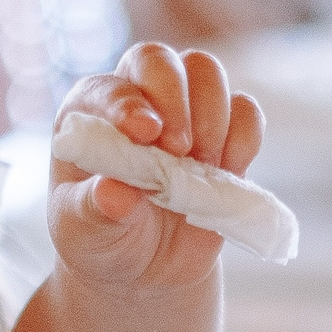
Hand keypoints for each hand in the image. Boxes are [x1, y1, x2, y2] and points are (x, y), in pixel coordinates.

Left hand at [49, 43, 265, 298]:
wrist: (144, 270)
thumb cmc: (102, 240)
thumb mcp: (86, 234)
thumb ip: (95, 210)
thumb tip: (115, 194)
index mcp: (90, 115)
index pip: (108, 89)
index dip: (128, 104)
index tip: (146, 134)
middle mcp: (137, 100)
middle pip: (158, 61)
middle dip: (175, 99)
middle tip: (180, 150)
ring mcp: (184, 113)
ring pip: (205, 72)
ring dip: (212, 115)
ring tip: (202, 165)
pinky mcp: (224, 136)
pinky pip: (245, 111)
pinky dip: (245, 135)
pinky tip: (229, 169)